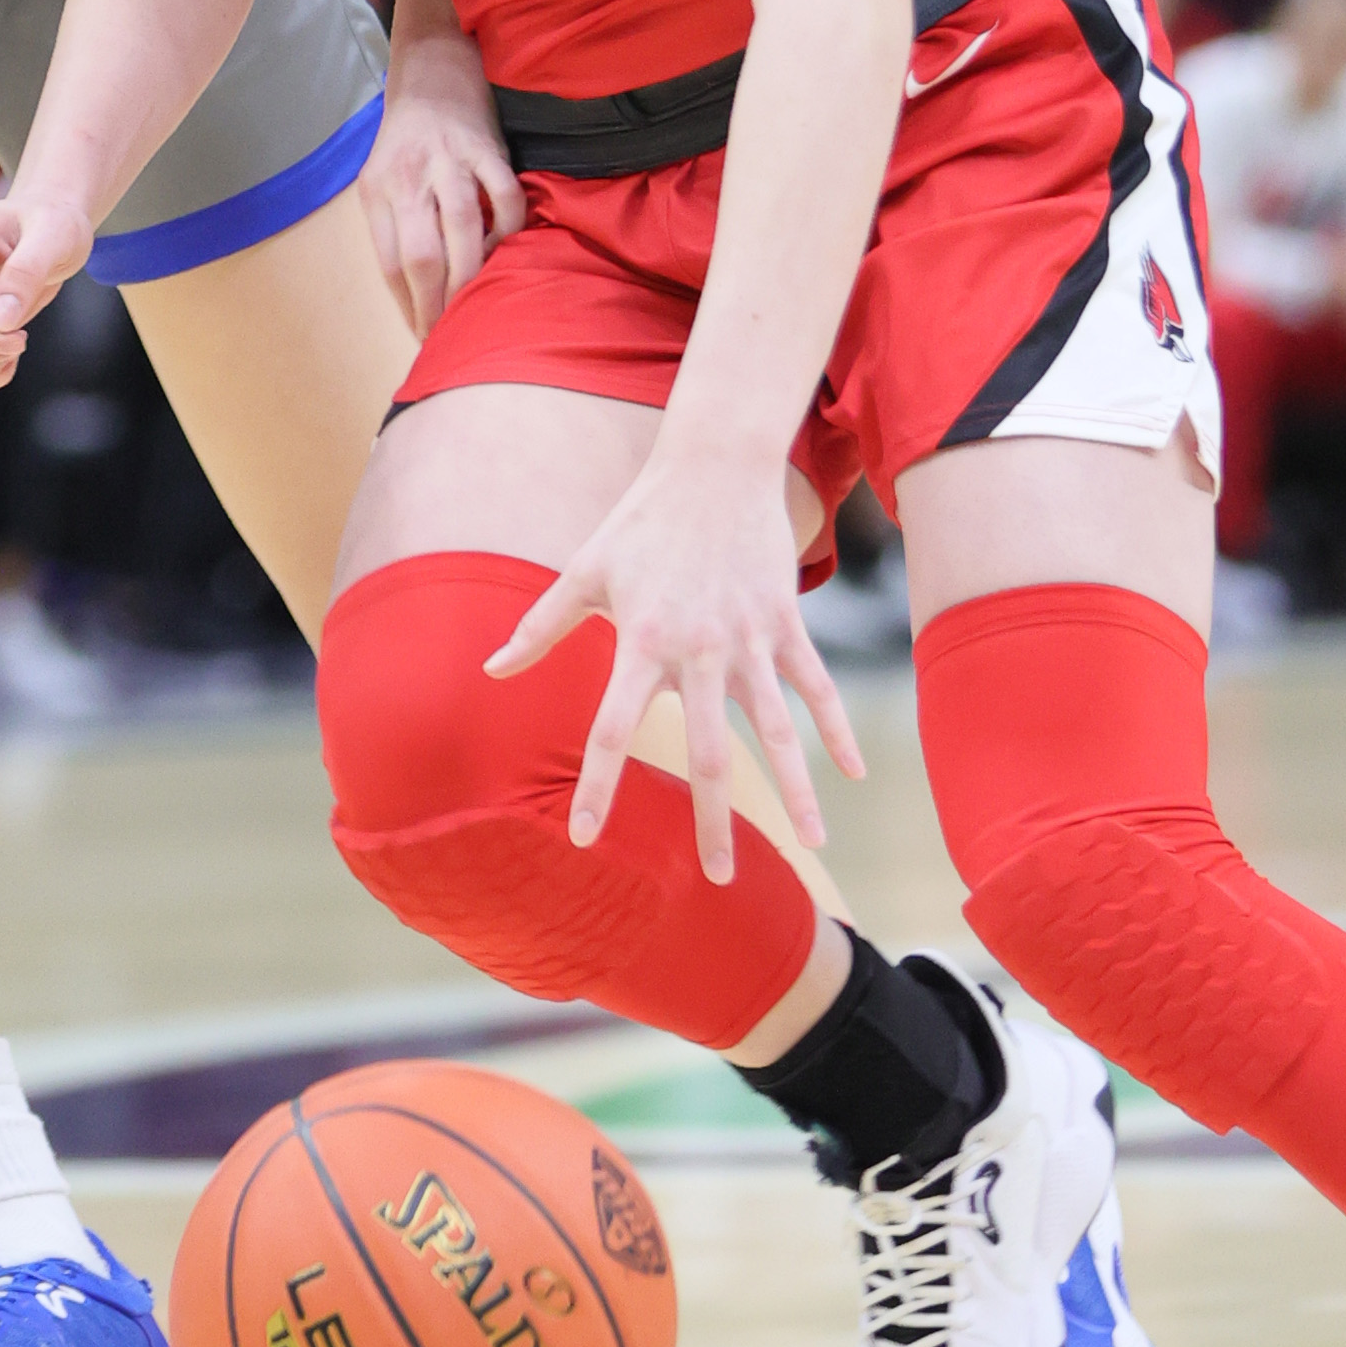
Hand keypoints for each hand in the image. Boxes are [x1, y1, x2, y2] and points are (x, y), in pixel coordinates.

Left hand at [358, 41, 525, 335]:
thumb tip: (416, 295)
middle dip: (439, 304)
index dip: (409, 306)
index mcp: (377, 191)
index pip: (389, 263)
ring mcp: (448, 161)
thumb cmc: (408, 139)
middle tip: (454, 336)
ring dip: (473, 275)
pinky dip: (510, 229)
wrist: (432, 68)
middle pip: (422, 255)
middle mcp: (407, 177)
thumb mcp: (384, 180)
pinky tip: (509, 247)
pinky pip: (505, 196)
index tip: (425, 337)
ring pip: (462, 230)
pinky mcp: (486, 147)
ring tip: (481, 305)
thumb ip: (396, 229)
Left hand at [489, 450, 863, 883]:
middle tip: (719, 880)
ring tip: (814, 847)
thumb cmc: (641, 520)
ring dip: (798, 791)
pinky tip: (853, 774)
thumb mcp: (584, 570)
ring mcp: (750, 640)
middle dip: (713, 820)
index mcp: (641, 641)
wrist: (715, 465)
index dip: (599, 786)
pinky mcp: (787, 624)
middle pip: (708, 753)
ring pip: (778, 731)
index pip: (613, 729)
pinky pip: (817, 688)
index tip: (585, 838)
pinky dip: (838, 730)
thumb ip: (541, 627)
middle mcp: (699, 651)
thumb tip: (492, 671)